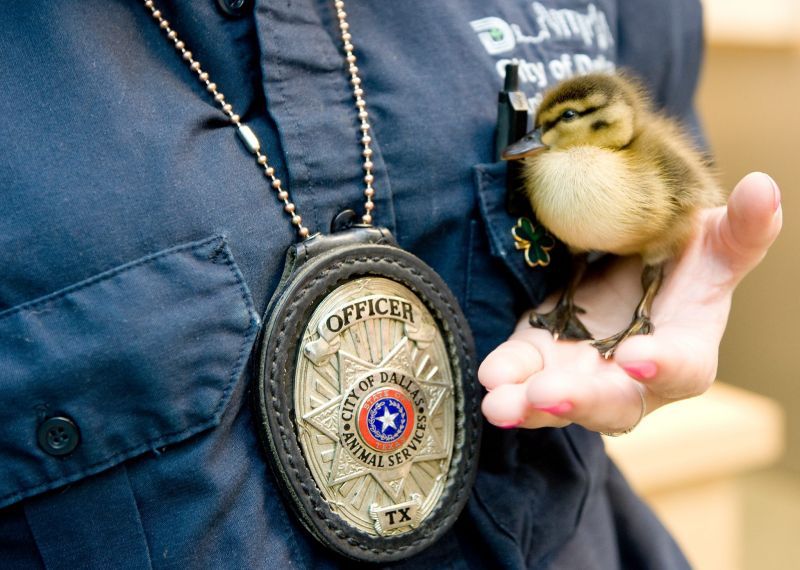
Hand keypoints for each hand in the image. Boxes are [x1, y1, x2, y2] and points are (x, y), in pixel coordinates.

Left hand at [478, 172, 782, 432]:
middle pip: (613, 403)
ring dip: (527, 405)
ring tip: (498, 404)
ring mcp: (582, 373)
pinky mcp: (542, 360)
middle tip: (547, 397)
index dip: (663, 366)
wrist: (636, 266)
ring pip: (557, 402)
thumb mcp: (713, 244)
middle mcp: (631, 378)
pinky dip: (506, 375)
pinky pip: (522, 374)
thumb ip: (740, 230)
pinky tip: (488, 375)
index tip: (636, 354)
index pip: (682, 369)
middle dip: (581, 401)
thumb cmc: (685, 262)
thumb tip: (764, 186)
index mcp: (685, 351)